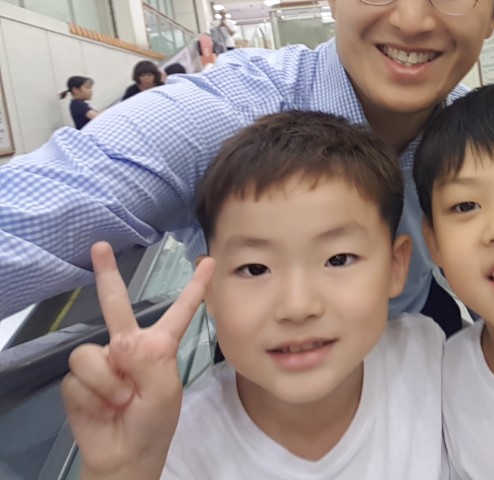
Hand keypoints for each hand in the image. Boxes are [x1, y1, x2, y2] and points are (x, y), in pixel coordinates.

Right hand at [61, 242, 213, 479]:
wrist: (125, 454)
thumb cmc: (153, 422)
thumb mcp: (164, 388)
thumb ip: (148, 359)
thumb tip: (119, 344)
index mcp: (159, 345)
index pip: (180, 310)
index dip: (194, 287)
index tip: (207, 261)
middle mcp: (129, 346)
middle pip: (116, 305)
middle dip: (107, 275)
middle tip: (100, 247)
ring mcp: (103, 361)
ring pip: (93, 353)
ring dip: (108, 382)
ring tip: (121, 399)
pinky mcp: (78, 380)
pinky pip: (79, 377)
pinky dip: (93, 395)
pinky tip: (102, 407)